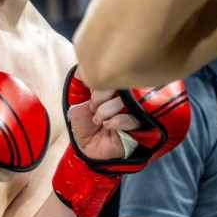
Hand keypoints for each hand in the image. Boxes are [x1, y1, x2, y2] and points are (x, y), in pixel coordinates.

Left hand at [52, 68, 191, 216]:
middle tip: (92, 108)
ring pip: (126, 101)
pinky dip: (117, 121)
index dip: (100, 85)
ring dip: (105, 111)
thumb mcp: (78, 102)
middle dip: (100, 97)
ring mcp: (133, 112)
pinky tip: (107, 125)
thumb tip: (84, 69)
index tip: (89, 96)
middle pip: (121, 86)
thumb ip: (83, 84)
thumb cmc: (84, 124)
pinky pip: (132, 120)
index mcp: (115, 89)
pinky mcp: (137, 129)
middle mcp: (126, 98)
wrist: (86, 147)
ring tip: (98, 121)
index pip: (114, 76)